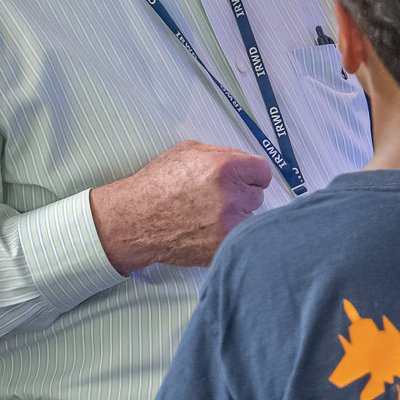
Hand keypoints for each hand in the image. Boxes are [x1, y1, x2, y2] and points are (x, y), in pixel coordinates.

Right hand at [90, 141, 272, 273]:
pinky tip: (205, 231)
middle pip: (257, 196)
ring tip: (207, 216)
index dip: (251, 175)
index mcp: (226, 168)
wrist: (135, 220)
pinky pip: (237, 240)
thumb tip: (242, 161)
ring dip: (236, 217)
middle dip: (241, 195)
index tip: (245, 180)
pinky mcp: (222, 248)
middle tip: (217, 199)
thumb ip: (221, 154)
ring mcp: (229, 225)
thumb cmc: (157, 186)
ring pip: (249, 219)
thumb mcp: (188, 151)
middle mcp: (232, 196)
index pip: (263, 172)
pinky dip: (226, 237)